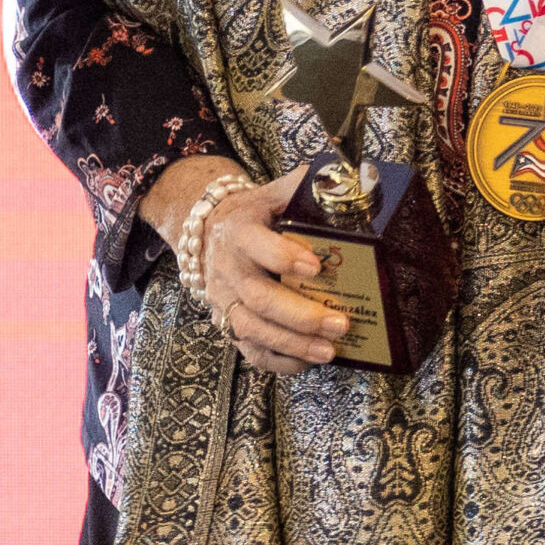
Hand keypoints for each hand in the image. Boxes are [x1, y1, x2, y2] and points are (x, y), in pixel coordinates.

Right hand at [140, 157, 348, 374]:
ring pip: (252, 329)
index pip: (257, 246)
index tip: (317, 266)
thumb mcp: (269, 194)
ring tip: (330, 351)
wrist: (202, 230)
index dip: (284, 257)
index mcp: (239, 231)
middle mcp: (228, 268)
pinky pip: (248, 350)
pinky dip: (277, 361)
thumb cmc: (250, 214)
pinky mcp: (226, 322)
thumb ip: (300, 188)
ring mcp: (224, 300)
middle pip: (258, 297)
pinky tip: (307, 362)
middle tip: (340, 322)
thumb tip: (343, 182)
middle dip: (300, 314)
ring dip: (292, 343)